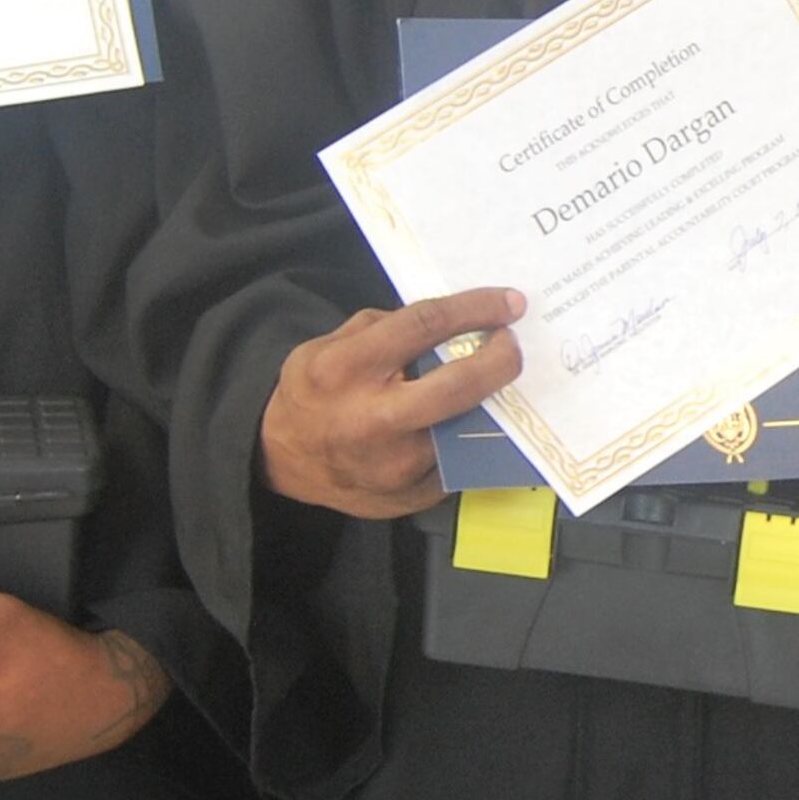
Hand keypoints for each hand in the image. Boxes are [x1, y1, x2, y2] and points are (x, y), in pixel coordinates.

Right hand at [258, 287, 527, 517]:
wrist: (284, 459)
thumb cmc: (315, 392)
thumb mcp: (330, 345)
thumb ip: (385, 330)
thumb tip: (452, 323)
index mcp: (346, 369)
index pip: (425, 327)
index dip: (476, 309)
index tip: (509, 302)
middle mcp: (373, 420)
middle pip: (458, 386)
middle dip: (501, 360)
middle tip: (514, 344)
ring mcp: (395, 466)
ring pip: (465, 427)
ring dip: (491, 402)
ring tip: (500, 381)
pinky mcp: (411, 497)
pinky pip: (457, 460)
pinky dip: (471, 437)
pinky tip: (475, 419)